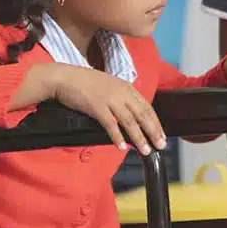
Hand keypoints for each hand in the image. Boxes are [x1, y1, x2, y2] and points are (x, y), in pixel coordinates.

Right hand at [50, 66, 166, 154]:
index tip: (161, 135)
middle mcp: (122, 93)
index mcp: (127, 88)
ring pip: (130, 121)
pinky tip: (122, 146)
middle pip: (142, 115)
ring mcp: (110, 99)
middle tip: (160, 145)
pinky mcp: (97, 107)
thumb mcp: (110, 86)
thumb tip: (132, 115)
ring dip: (139, 137)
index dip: (156, 122)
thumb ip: (122, 98)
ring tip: (146, 150)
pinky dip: (117, 136)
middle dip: (153, 131)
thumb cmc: (85, 83)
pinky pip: (111, 124)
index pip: (147, 107)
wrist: (65, 77)